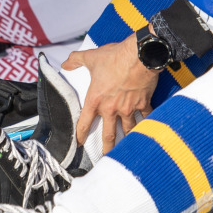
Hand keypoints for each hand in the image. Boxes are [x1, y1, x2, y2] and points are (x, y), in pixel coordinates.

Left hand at [63, 34, 160, 155]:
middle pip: (108, 135)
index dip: (80, 135)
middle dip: (107, 149)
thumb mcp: (92, 57)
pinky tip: (148, 128)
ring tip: (128, 147)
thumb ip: (76, 60)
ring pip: (128, 129)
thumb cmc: (115, 57)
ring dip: (127, 138)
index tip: (79, 143)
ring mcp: (128, 108)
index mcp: (96, 100)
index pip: (84, 123)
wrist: (140, 55)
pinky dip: (147, 122)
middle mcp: (111, 108)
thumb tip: (65, 63)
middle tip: (106, 158)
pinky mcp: (143, 104)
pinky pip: (145, 117)